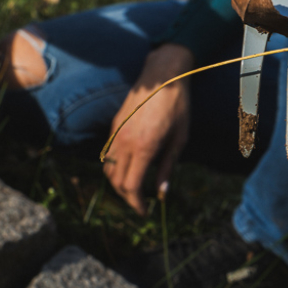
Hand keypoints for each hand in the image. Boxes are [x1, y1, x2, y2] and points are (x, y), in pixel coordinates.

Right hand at [102, 44, 193, 214]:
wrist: (163, 75)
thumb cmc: (177, 106)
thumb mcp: (180, 138)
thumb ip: (168, 167)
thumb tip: (162, 193)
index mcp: (143, 148)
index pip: (131, 187)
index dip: (136, 204)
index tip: (144, 212)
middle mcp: (124, 143)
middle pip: (117, 182)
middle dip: (127, 197)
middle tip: (141, 203)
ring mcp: (116, 133)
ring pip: (108, 170)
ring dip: (118, 183)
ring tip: (134, 189)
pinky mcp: (114, 126)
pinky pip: (107, 154)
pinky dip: (114, 168)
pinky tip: (129, 168)